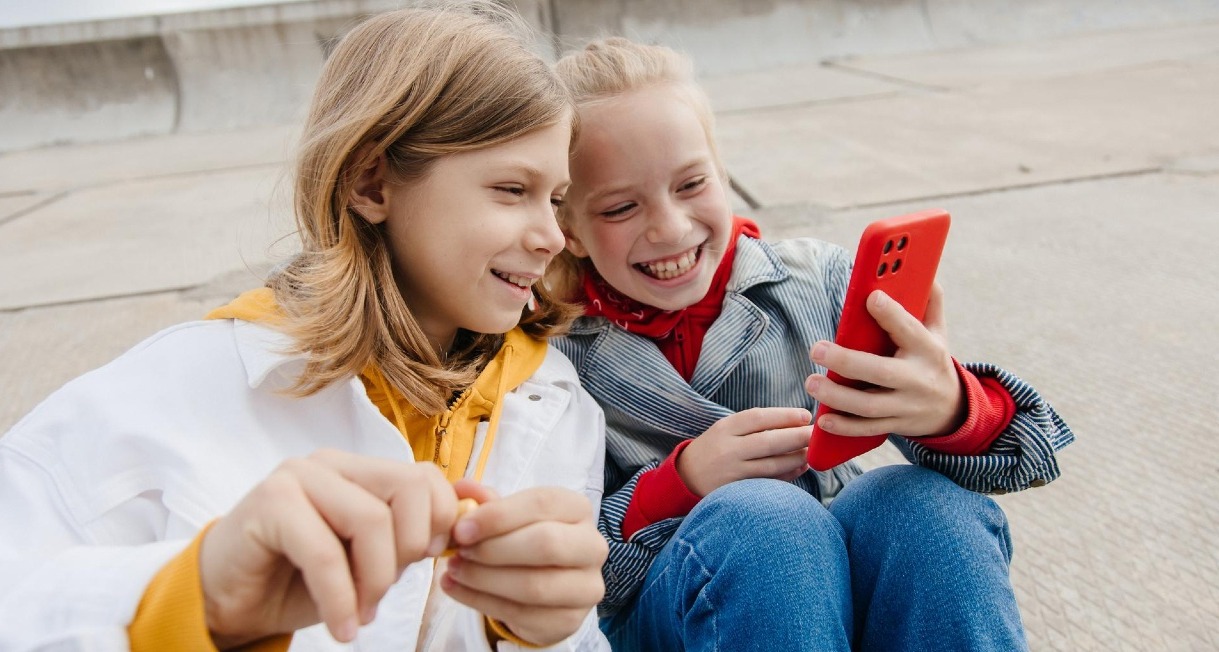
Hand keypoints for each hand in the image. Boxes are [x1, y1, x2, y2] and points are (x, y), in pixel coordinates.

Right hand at [199, 449, 458, 648]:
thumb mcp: (367, 558)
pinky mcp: (269, 502)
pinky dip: (340, 598)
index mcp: (360, 470)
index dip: (440, 523)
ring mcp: (298, 476)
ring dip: (374, 580)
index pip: (426, 477)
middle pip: (408, 490)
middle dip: (410, 551)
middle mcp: (332, 463)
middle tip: (384, 593)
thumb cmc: (299, 579)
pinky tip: (343, 626)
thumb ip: (408, 536)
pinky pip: (325, 553)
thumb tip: (463, 522)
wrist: (230, 600)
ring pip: (371, 520)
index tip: (425, 564)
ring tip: (360, 613)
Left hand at [440, 482, 606, 646]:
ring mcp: (586, 586)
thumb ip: (485, 501)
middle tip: (459, 552)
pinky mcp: (570, 620)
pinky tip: (456, 589)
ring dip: (484, 579)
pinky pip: (522, 614)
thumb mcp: (507, 515)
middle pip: (545, 544)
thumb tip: (463, 488)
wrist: (541, 586)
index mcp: (578, 508)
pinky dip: (481, 602)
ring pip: (534, 586)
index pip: (542, 503)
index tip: (461, 528)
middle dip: (493, 549)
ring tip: (453, 570)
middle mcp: (592, 546)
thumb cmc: (523, 538)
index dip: (498, 515)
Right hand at [676, 407, 811, 496]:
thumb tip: (794, 421)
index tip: (805, 416)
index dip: (784, 416)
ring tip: (812, 452)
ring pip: (772, 465)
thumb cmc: (714, 449)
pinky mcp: (737, 491)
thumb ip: (753, 425)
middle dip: (797, 437)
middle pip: (769, 441)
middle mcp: (728, 449)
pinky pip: (768, 482)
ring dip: (796, 458)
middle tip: (816, 434)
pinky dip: (788, 475)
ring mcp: (732, 472)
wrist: (686, 478)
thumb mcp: (725, 429)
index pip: (758, 418)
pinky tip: (800, 468)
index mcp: (725, 428)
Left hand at [805, 283, 964, 437]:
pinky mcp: (896, 425)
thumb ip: (929, 300)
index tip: (870, 297)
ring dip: (837, 397)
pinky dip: (844, 426)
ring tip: (811, 382)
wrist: (952, 409)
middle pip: (880, 371)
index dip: (891, 313)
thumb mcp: (937, 330)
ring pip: (869, 405)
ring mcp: (907, 406)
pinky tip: (823, 419)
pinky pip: (867, 429)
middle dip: (846, 361)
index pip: (909, 329)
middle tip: (816, 349)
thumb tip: (921, 268)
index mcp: (927, 348)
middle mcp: (918, 379)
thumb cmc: (932, 359)